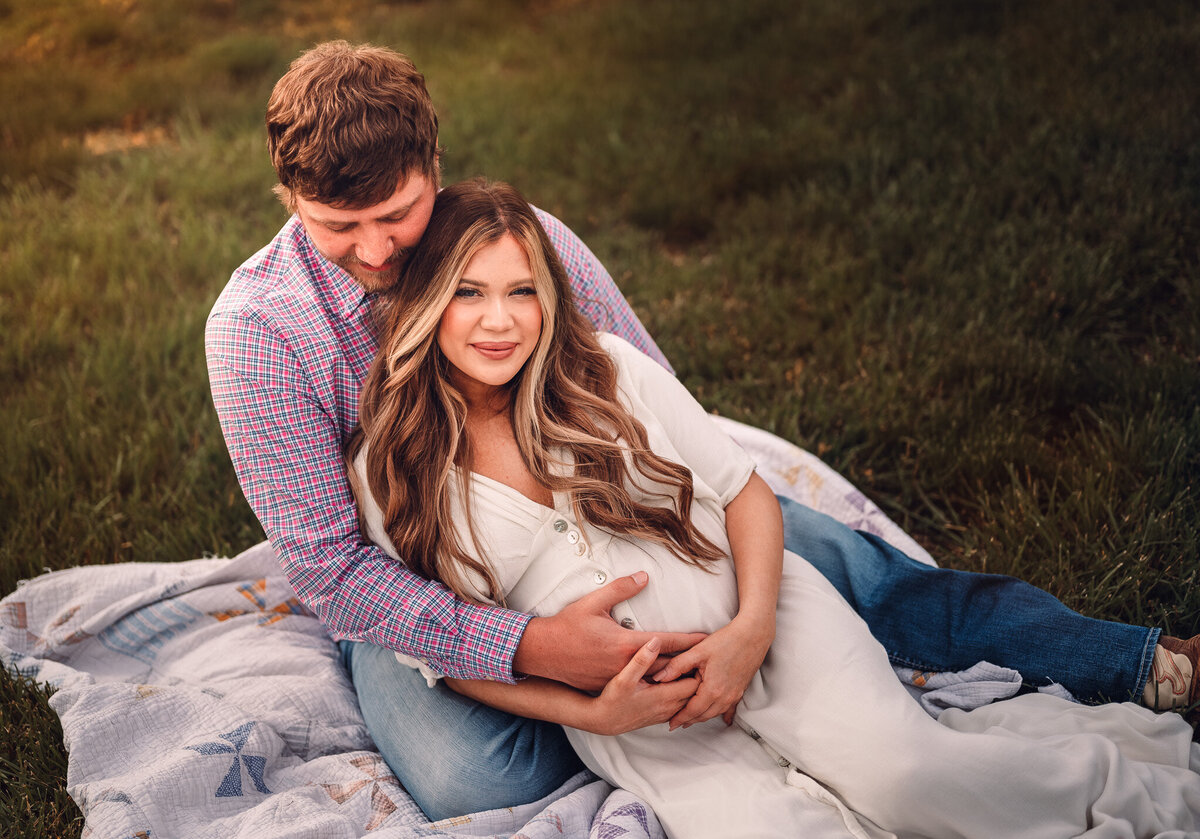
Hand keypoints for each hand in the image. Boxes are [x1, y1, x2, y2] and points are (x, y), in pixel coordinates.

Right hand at [514, 571, 707, 691]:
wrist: (543, 654)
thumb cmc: (567, 626)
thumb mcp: (593, 602)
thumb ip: (621, 588)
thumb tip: (644, 576)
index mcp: (625, 643)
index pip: (667, 642)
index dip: (691, 641)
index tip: (709, 640)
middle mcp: (625, 665)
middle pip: (667, 668)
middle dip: (690, 665)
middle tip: (714, 663)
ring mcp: (618, 680)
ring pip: (656, 686)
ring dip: (678, 682)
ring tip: (699, 680)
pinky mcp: (610, 688)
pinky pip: (640, 693)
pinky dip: (658, 691)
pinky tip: (670, 692)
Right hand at [585, 638, 700, 734]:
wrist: (603, 721)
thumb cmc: (612, 699)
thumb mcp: (624, 677)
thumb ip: (641, 660)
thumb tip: (656, 641)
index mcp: (664, 697)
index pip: (695, 684)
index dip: (696, 669)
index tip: (693, 656)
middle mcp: (669, 708)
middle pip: (696, 693)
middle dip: (697, 676)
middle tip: (693, 660)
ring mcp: (666, 714)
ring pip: (690, 700)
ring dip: (691, 686)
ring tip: (686, 669)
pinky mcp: (661, 716)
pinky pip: (681, 706)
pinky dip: (684, 695)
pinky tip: (675, 682)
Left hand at [652, 613, 772, 729]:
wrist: (753, 635)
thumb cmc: (726, 641)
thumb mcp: (697, 652)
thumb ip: (677, 666)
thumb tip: (658, 678)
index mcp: (712, 690)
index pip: (692, 711)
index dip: (680, 718)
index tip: (670, 724)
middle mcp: (725, 697)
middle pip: (704, 715)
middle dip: (690, 721)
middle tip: (677, 724)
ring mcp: (735, 694)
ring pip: (715, 713)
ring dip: (703, 717)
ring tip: (691, 720)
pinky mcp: (741, 690)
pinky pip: (730, 708)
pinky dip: (722, 714)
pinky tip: (724, 720)